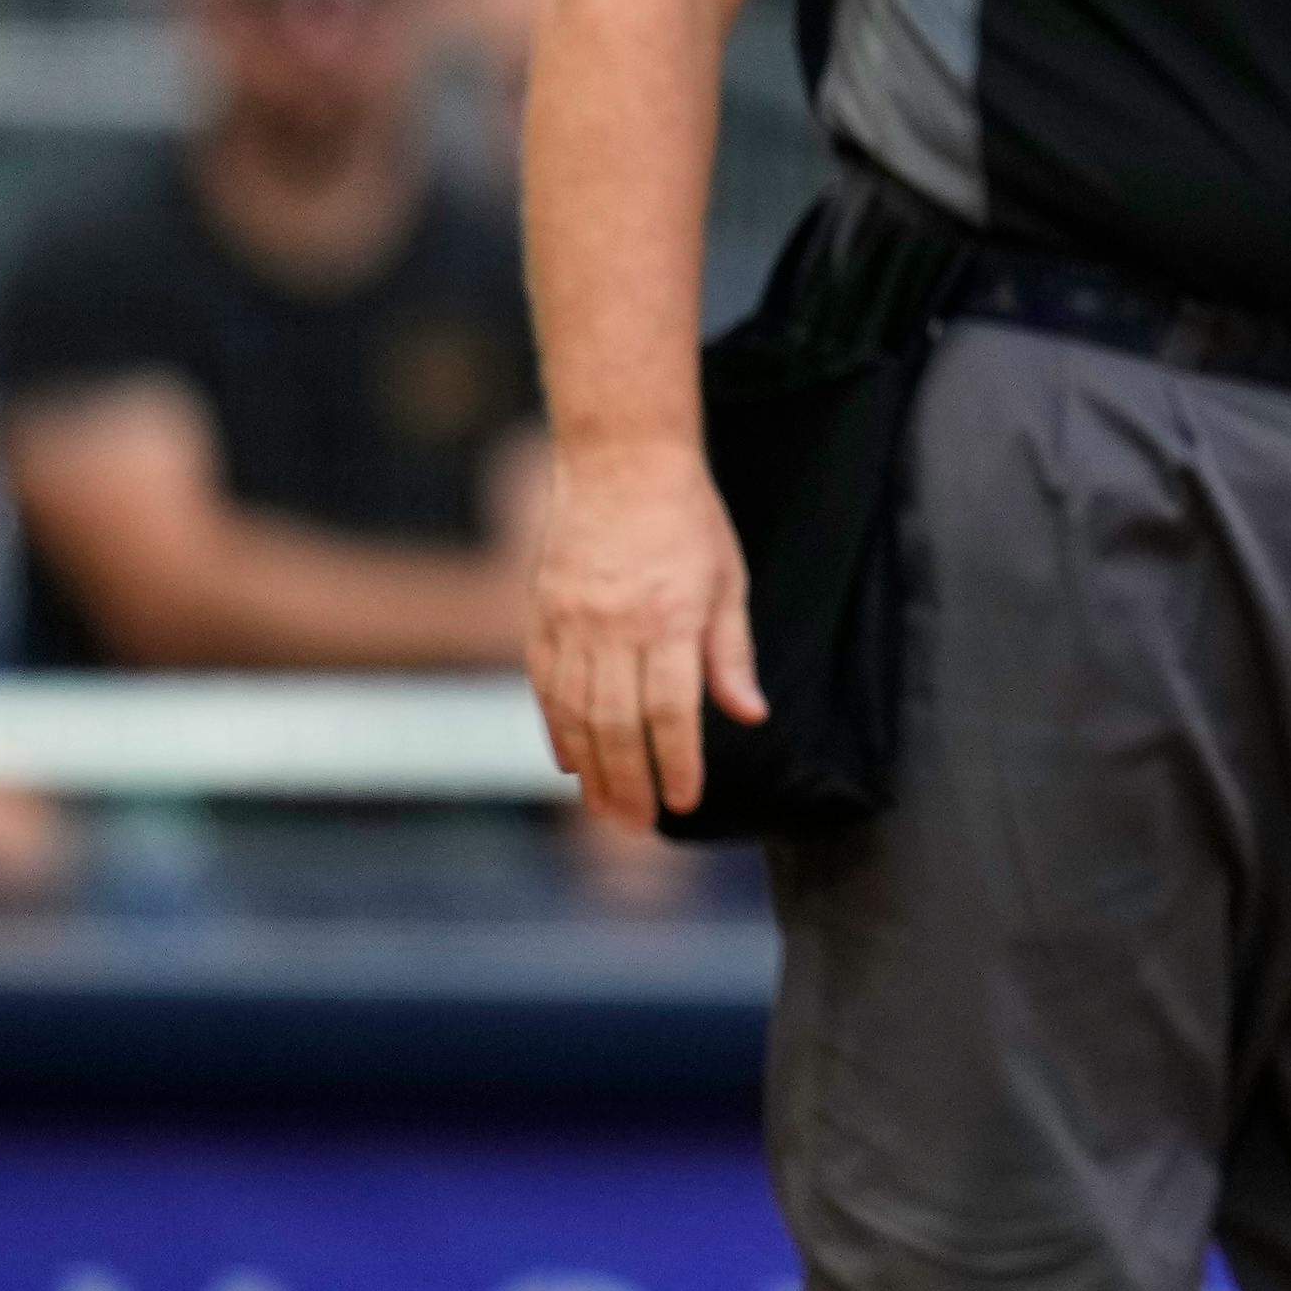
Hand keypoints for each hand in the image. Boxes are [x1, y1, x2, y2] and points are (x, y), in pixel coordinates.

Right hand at [524, 438, 760, 826]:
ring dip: (589, 770)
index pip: (670, 712)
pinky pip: (544, 688)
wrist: (619, 464)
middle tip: (637, 826)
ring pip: (574, 715)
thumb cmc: (688, 522)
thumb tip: (749, 716)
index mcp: (669, 619)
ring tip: (603, 809)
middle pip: (616, 725)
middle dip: (628, 783)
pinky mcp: (541, 617)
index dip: (677, 763)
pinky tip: (568, 762)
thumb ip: (731, 654)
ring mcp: (571, 623)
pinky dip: (555, 730)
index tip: (684, 801)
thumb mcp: (727, 581)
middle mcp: (615, 628)